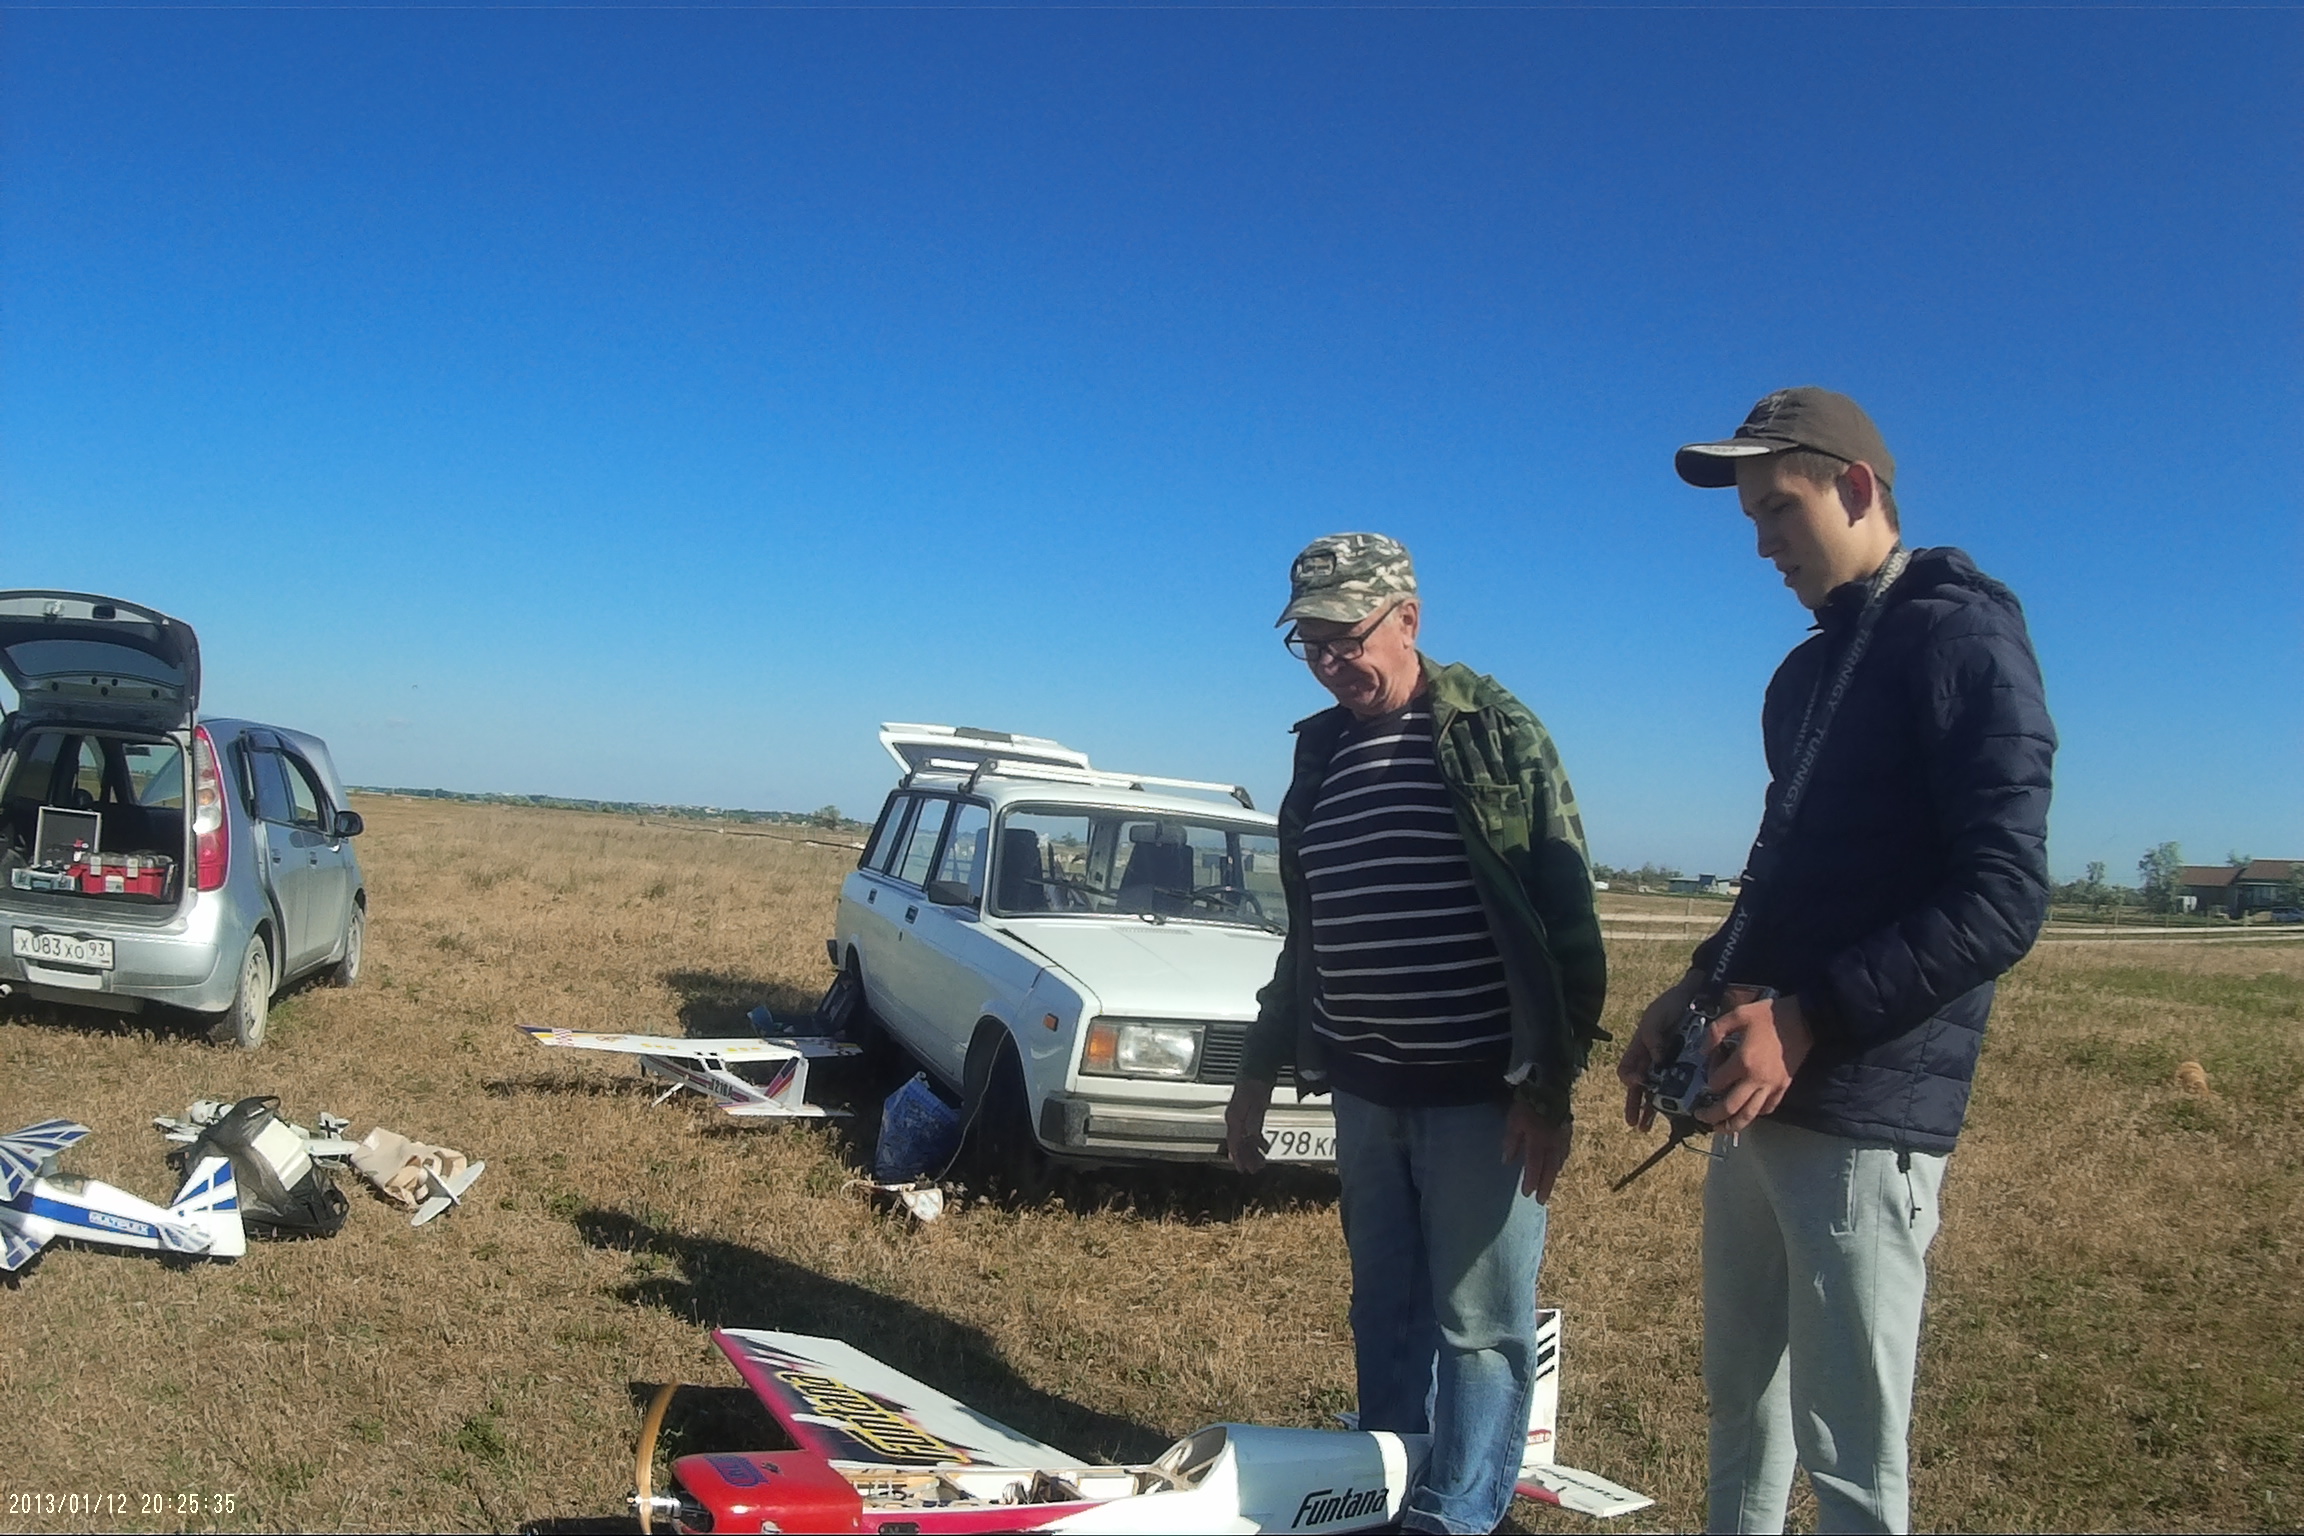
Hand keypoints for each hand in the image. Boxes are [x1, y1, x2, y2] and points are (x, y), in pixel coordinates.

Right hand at [1224, 1078, 1275, 1173]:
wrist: (1258, 1068)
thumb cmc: (1256, 1083)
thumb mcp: (1257, 1102)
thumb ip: (1253, 1119)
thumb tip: (1250, 1135)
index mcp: (1235, 1117)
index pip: (1234, 1142)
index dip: (1238, 1156)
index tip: (1242, 1168)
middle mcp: (1235, 1118)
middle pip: (1239, 1143)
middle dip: (1246, 1157)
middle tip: (1253, 1170)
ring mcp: (1241, 1116)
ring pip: (1244, 1139)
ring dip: (1251, 1151)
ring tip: (1259, 1162)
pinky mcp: (1247, 1114)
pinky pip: (1250, 1132)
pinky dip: (1256, 1141)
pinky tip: (1264, 1146)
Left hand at [1502, 1103, 1572, 1201]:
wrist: (1551, 1086)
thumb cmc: (1528, 1104)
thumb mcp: (1514, 1121)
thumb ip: (1511, 1142)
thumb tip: (1507, 1162)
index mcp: (1537, 1142)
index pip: (1534, 1166)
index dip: (1531, 1181)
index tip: (1527, 1194)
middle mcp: (1552, 1144)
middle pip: (1549, 1169)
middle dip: (1545, 1186)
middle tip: (1541, 1200)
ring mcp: (1562, 1138)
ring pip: (1558, 1162)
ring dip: (1553, 1176)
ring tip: (1548, 1186)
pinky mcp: (1568, 1131)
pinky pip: (1565, 1151)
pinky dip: (1561, 1162)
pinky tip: (1559, 1165)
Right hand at [1618, 970, 1701, 1130]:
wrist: (1696, 996)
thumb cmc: (1671, 1005)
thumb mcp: (1656, 1017)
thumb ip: (1653, 1037)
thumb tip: (1656, 1059)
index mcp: (1640, 1048)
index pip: (1626, 1069)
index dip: (1629, 1078)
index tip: (1636, 1083)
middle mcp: (1652, 1060)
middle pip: (1638, 1086)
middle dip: (1635, 1105)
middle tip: (1636, 1124)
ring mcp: (1669, 1065)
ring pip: (1656, 1091)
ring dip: (1651, 1109)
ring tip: (1648, 1127)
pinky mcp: (1687, 1067)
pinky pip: (1679, 1086)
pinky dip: (1676, 1099)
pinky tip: (1678, 1112)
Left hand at [1694, 991, 1810, 1132]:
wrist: (1804, 1019)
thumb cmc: (1770, 1015)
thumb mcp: (1737, 1014)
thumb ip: (1716, 1032)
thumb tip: (1703, 1051)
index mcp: (1742, 1062)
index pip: (1716, 1083)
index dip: (1708, 1080)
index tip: (1709, 1072)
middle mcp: (1756, 1079)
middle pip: (1730, 1107)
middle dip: (1713, 1115)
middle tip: (1701, 1117)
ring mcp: (1771, 1085)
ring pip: (1749, 1114)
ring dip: (1733, 1125)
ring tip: (1720, 1129)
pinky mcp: (1784, 1087)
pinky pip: (1768, 1108)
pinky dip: (1756, 1114)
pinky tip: (1748, 1113)